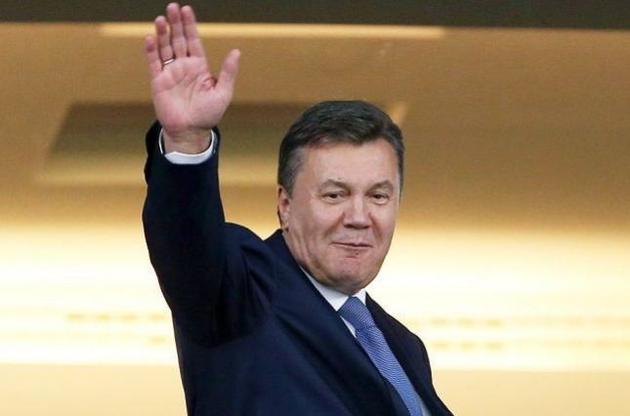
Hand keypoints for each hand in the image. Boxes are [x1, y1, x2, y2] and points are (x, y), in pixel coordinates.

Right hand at [145, 3, 239, 152]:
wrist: (190, 132)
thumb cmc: (208, 115)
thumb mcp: (223, 93)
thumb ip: (228, 72)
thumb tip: (236, 52)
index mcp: (199, 67)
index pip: (193, 41)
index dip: (190, 26)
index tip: (186, 10)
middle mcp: (184, 67)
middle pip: (178, 40)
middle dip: (175, 24)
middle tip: (172, 7)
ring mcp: (170, 73)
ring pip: (165, 48)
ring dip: (163, 33)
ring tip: (162, 19)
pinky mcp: (158, 82)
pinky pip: (154, 63)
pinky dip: (151, 50)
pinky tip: (151, 37)